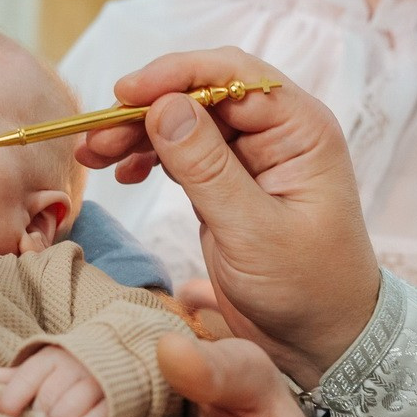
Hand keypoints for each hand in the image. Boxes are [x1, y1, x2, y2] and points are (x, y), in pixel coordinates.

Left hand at [0, 347, 108, 416]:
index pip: (27, 378)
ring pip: (68, 410)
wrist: (117, 358)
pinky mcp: (114, 403)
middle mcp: (74, 368)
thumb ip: (18, 376)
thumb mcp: (43, 367)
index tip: (3, 415)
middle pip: (47, 398)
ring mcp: (96, 384)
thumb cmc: (68, 369)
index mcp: (52, 357)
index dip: (12, 399)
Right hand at [74, 49, 378, 386]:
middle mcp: (278, 134)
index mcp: (301, 131)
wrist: (323, 340)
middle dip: (146, 107)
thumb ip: (207, 169)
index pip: (234, 76)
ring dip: (138, 131)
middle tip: (96, 135)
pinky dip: (150, 156)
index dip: (176, 75)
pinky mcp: (228, 183)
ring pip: (186, 121)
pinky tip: (124, 173)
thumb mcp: (253, 232)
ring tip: (94, 154)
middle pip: (203, 93)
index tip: (125, 93)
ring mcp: (251, 158)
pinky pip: (183, 153)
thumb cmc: (307, 289)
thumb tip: (165, 107)